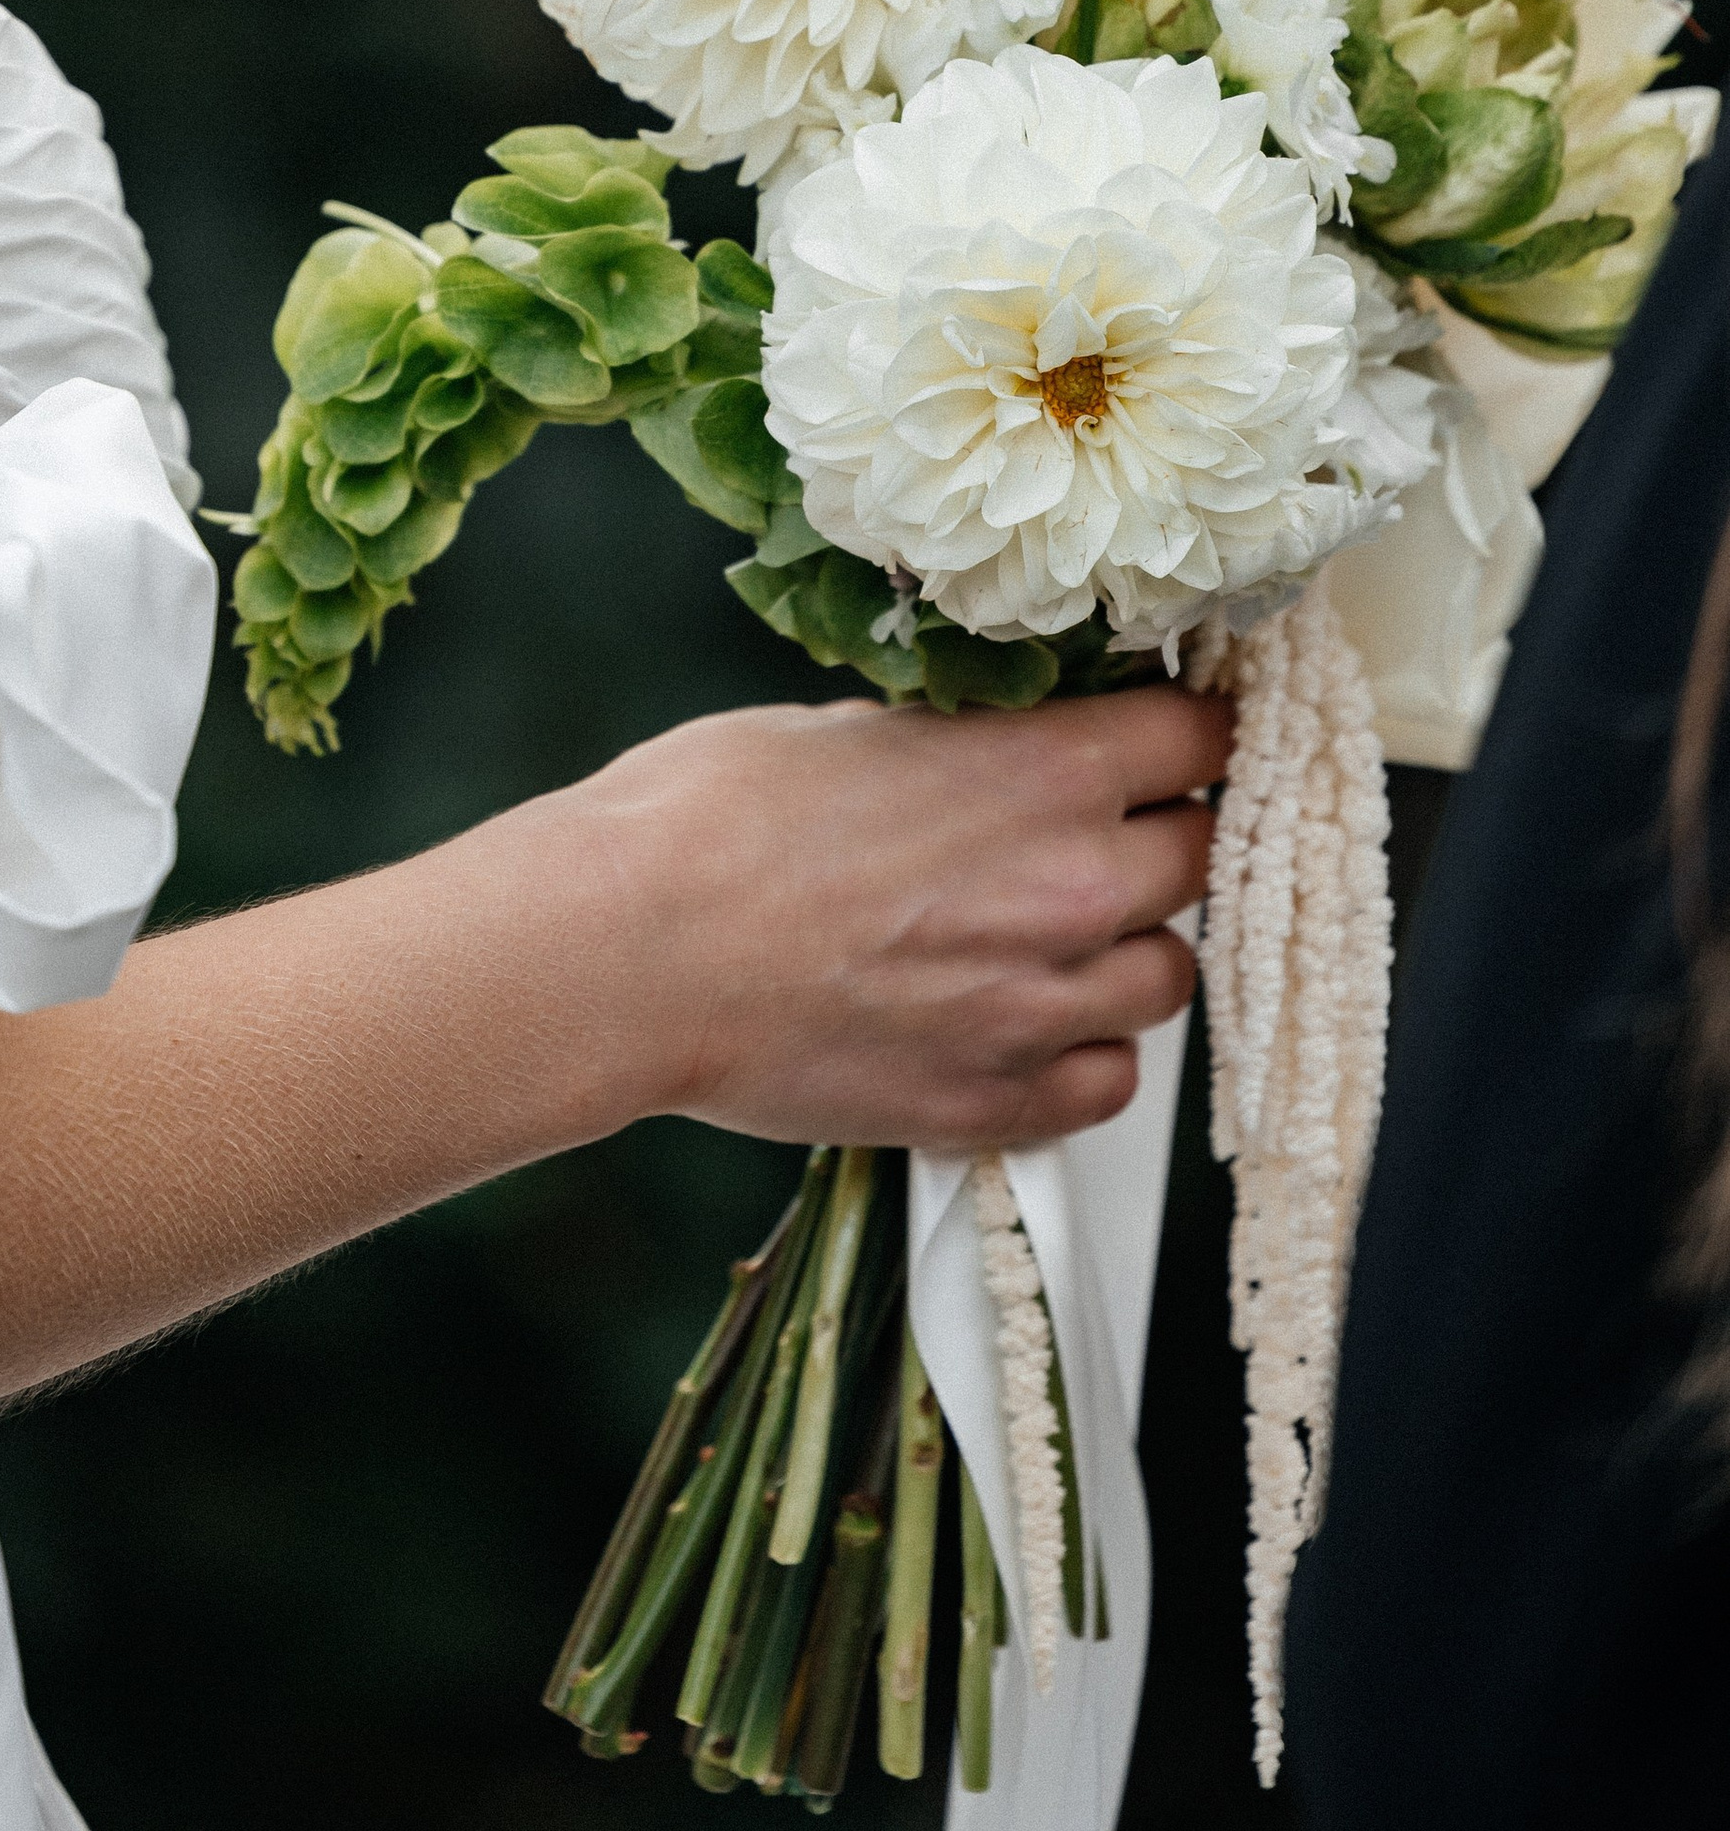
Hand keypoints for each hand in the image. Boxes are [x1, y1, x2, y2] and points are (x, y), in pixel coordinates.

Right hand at [566, 683, 1226, 1154]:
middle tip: (1099, 835)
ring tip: (1050, 939)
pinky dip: (1081, 1055)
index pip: (1201, 737)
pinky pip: (1109, 1085)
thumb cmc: (706, 821)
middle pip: (1204, 857)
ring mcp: (1041, 1007)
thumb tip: (993, 751)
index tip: (1172, 737)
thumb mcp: (845, 727)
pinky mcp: (995, 1103)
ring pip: (1169, 978)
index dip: (1188, 732)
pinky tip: (1021, 1023)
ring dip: (1126, 952)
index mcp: (1044, 771)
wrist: (628, 954)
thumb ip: (958, 745)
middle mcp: (1072, 888)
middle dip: (1159, 839)